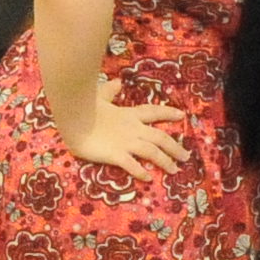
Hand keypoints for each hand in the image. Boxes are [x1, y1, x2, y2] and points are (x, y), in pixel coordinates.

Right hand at [56, 78, 187, 177]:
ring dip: (165, 161)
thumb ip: (110, 91)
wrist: (72, 117)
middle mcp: (132, 129)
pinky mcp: (115, 154)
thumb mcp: (99, 96)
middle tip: (187, 157)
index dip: (168, 113)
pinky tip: (148, 178)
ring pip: (152, 152)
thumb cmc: (84, 105)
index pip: (153, 112)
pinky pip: (132, 165)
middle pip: (160, 137)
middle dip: (175, 147)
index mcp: (129, 115)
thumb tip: (117, 82)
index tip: (181, 116)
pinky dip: (141, 172)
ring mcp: (125, 142)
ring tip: (175, 170)